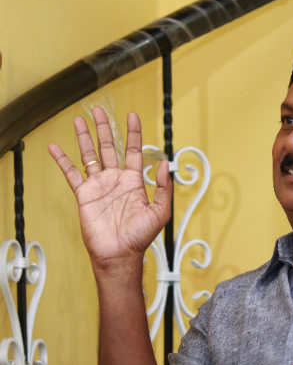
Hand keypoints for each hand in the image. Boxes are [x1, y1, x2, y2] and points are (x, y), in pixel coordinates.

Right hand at [49, 107, 171, 268]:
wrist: (119, 254)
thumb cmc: (141, 236)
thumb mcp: (160, 211)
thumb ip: (164, 188)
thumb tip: (164, 164)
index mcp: (134, 181)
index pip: (134, 151)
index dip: (133, 133)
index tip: (132, 116)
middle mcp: (116, 179)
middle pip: (109, 147)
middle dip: (104, 128)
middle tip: (97, 110)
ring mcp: (99, 186)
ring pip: (90, 155)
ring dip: (84, 138)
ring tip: (78, 119)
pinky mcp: (84, 195)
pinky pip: (71, 174)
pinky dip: (63, 160)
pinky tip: (55, 147)